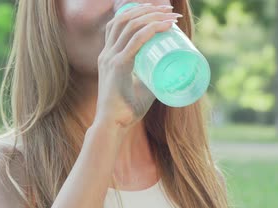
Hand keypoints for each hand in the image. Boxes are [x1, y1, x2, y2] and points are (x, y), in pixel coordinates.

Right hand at [94, 3, 180, 128]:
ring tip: (170, 15)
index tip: (160, 12)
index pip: (120, 23)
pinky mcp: (117, 67)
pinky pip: (135, 42)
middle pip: (125, 18)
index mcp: (109, 55)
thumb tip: (170, 76)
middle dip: (149, 10)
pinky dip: (151, 30)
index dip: (139, 12)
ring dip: (152, 16)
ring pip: (131, 26)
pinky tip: (163, 26)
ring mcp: (110, 58)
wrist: (113, 126)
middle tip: (169, 11)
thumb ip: (152, 81)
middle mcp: (107, 53)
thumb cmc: (126, 112)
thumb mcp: (141, 89)